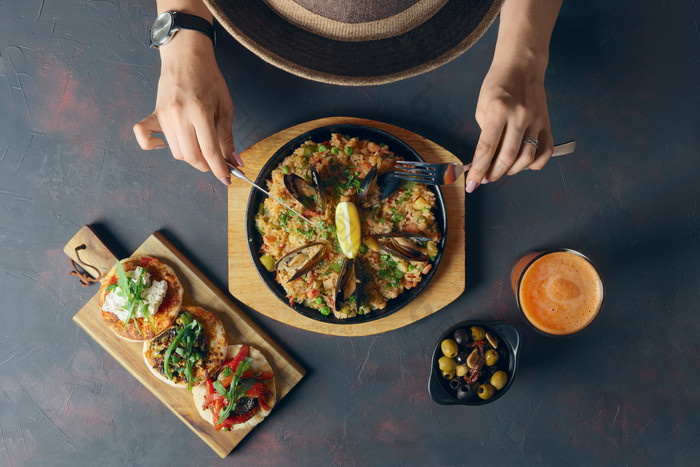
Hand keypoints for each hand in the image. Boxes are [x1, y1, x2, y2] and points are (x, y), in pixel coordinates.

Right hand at [133, 30, 239, 184]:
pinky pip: (145, 137)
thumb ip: (227, 135)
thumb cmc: (209, 78)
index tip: (227, 179)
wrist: (185, 55)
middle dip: (207, 166)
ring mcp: (163, 115)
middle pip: (191, 156)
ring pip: (176, 152)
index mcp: (199, 111)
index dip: (220, 169)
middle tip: (217, 163)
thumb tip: (234, 161)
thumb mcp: (225, 106)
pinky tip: (167, 144)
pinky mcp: (154, 114)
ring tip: (202, 147)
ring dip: (191, 156)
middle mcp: (179, 115)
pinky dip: (154, 146)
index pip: (209, 151)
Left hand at [465, 58, 553, 192]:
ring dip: (511, 171)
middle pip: (507, 157)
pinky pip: (545, 152)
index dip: (477, 170)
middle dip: (493, 174)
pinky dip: (534, 164)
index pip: (487, 148)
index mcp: (499, 110)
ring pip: (527, 158)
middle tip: (484, 179)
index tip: (471, 185)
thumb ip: (485, 134)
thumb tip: (483, 161)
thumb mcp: (482, 107)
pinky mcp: (546, 124)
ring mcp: (536, 121)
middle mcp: (520, 116)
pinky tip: (522, 163)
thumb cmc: (497, 86)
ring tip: (500, 170)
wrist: (522, 67)